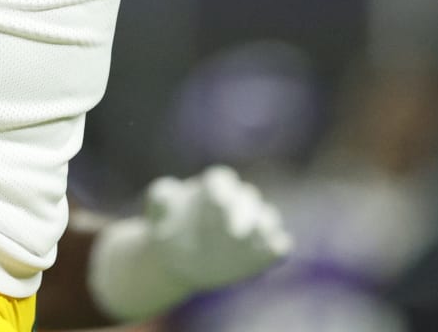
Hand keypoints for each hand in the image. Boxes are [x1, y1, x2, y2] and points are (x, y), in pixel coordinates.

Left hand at [141, 165, 291, 290]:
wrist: (177, 258)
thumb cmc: (167, 227)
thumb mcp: (157, 212)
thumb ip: (160, 198)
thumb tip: (165, 193)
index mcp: (213, 188)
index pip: (222, 181)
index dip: (222, 190)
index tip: (217, 203)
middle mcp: (237, 202)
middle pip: (248, 198)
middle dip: (244, 212)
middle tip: (235, 231)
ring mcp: (252, 227)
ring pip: (267, 218)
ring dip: (265, 226)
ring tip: (259, 237)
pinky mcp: (262, 252)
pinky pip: (278, 246)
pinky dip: (279, 247)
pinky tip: (276, 250)